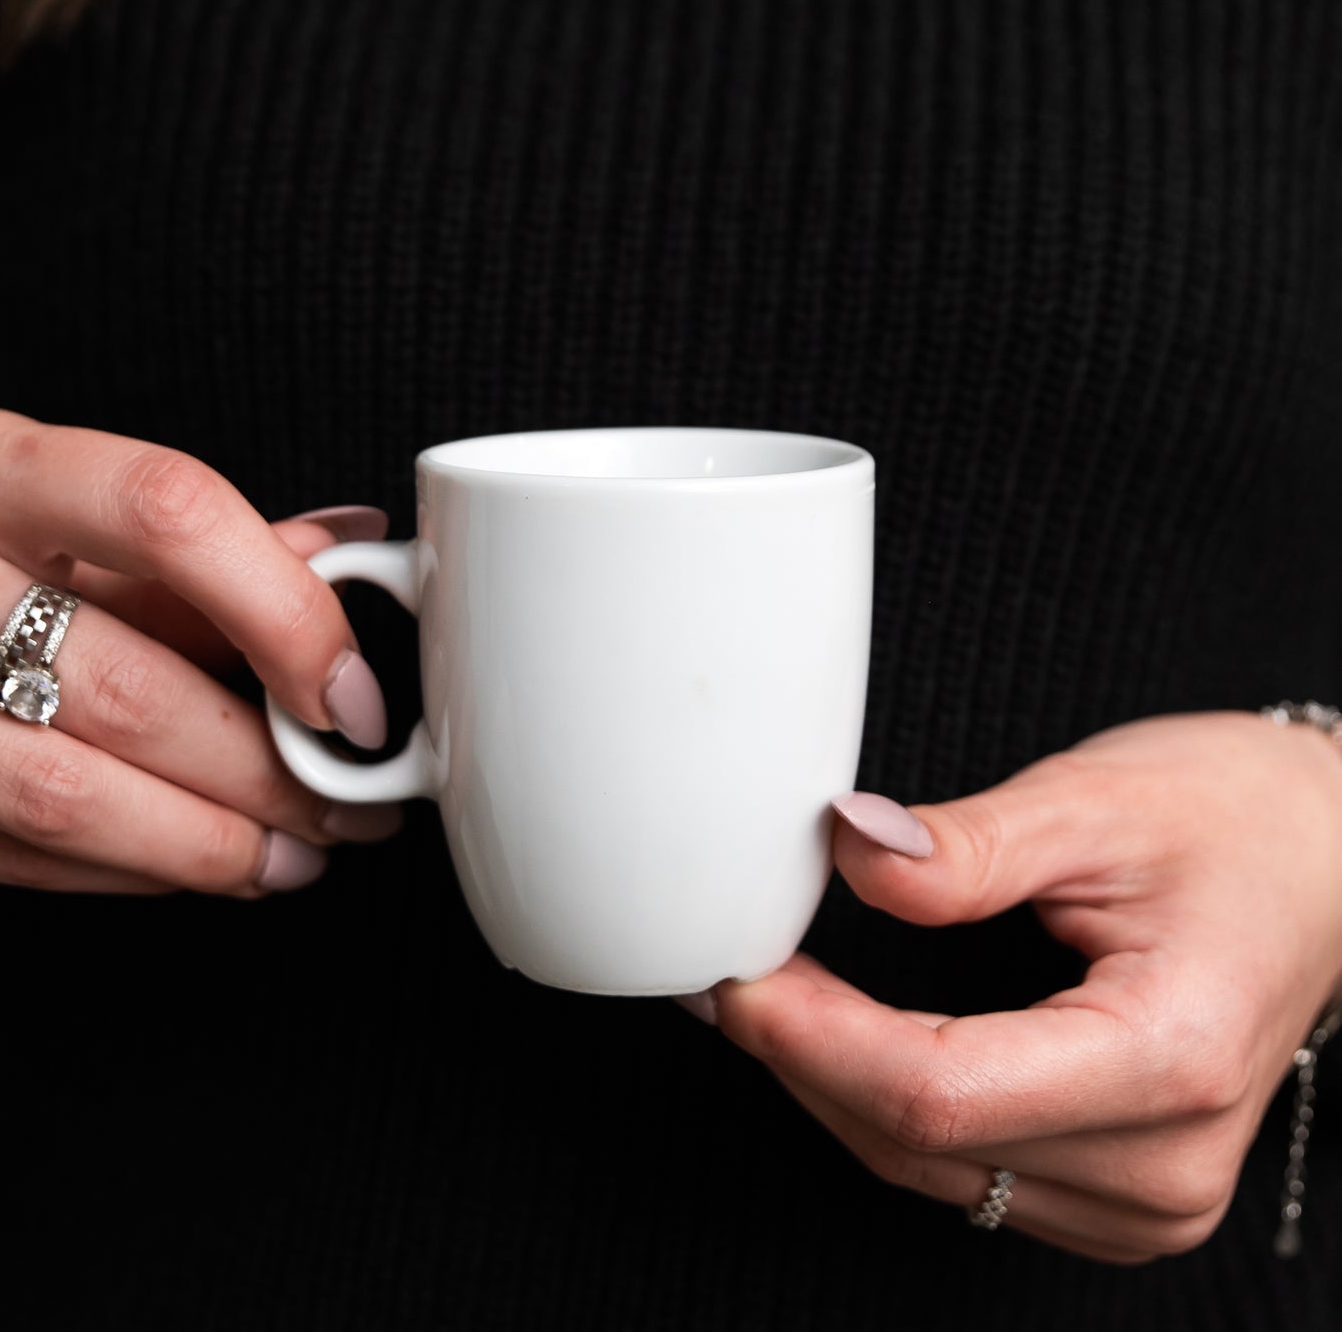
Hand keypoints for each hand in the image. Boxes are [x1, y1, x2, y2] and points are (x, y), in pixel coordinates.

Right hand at [0, 403, 398, 894]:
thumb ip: (193, 539)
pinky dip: (112, 874)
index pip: (167, 515)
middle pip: (121, 687)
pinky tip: (181, 866)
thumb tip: (347, 554)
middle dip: (262, 773)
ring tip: (285, 858)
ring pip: (56, 794)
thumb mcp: (53, 497)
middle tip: (344, 805)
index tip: (351, 696)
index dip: (284, 614)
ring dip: (199, 846)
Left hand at [705, 711, 1341, 1262]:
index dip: (809, 1035)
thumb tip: (847, 850)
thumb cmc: (1231, 818)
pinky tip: (834, 1037)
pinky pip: (957, 1169)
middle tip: (719, 967)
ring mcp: (1146, 1197)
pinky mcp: (1115, 1191)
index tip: (732, 971)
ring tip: (761, 993)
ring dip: (825, 1084)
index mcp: (1169, 1059)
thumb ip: (969, 844)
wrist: (1322, 860)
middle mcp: (1164, 1162)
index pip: (935, 1090)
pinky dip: (878, 1104)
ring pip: (924, 1167)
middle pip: (917, 1138)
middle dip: (797, 1055)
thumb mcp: (1097, 802)